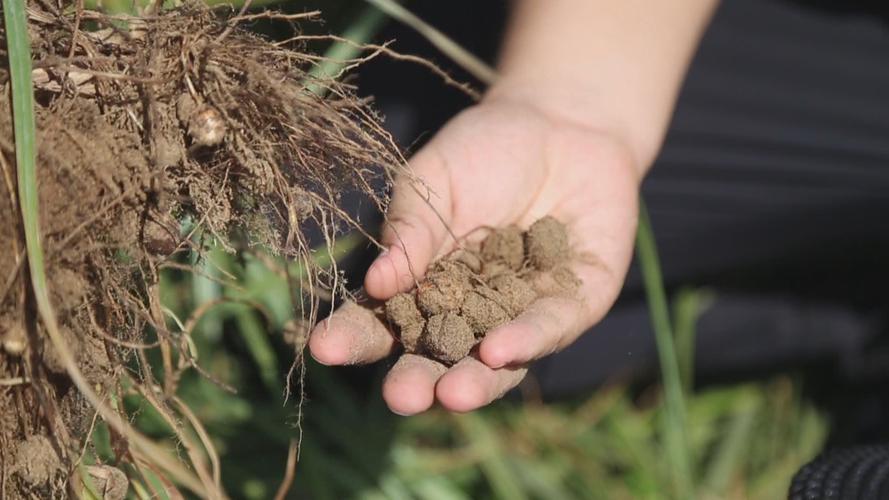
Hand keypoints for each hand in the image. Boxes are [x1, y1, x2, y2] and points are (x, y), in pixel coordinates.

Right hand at [309, 95, 640, 413]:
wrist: (560, 121)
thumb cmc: (484, 151)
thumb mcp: (434, 181)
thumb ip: (411, 231)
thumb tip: (375, 284)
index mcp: (423, 287)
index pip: (383, 321)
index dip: (354, 336)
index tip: (324, 349)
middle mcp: (469, 312)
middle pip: (438, 357)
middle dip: (419, 381)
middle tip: (402, 398)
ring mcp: (520, 313)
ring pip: (495, 362)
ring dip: (474, 381)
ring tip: (451, 395)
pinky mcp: (575, 303)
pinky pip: (551, 326)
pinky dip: (527, 339)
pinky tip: (499, 350)